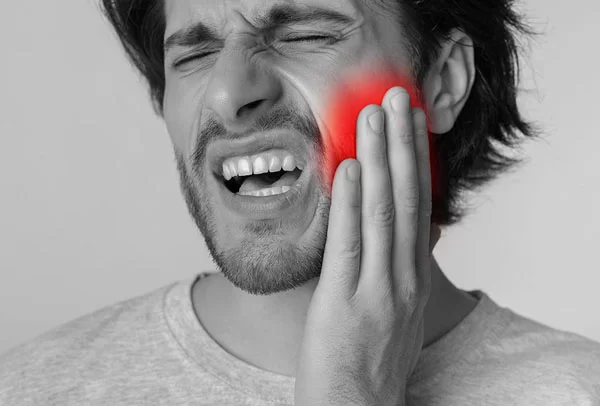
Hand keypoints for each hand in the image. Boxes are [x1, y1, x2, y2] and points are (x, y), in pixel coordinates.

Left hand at [294, 87, 433, 405]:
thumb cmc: (369, 359)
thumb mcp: (393, 310)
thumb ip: (393, 268)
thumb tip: (390, 232)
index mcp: (413, 277)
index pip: (416, 206)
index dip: (414, 160)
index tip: (410, 123)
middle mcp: (404, 278)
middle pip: (406, 199)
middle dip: (402, 144)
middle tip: (399, 98)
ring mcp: (378, 290)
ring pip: (382, 212)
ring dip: (379, 160)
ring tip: (375, 116)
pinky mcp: (347, 302)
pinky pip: (351, 244)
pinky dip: (351, 203)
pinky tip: (350, 169)